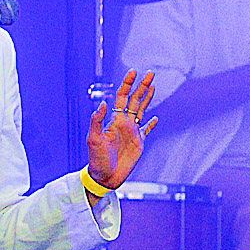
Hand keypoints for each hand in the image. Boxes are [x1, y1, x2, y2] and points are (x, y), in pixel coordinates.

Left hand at [87, 69, 157, 192]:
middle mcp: (125, 123)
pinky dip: (151, 124)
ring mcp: (133, 132)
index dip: (127, 84)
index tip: (133, 72)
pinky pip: (146, 130)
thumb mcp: (93, 139)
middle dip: (142, 86)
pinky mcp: (139, 143)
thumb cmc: (96, 159)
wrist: (104, 177)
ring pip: (142, 110)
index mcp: (115, 120)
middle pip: (135, 100)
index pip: (122, 97)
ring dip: (148, 98)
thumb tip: (103, 104)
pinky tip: (156, 118)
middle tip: (150, 73)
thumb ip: (97, 121)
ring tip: (153, 86)